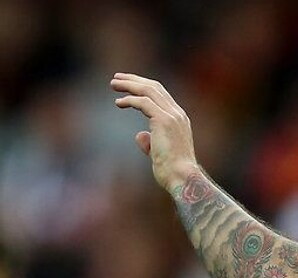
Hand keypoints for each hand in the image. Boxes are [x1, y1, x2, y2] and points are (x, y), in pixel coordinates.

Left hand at [110, 72, 198, 190]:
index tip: (127, 85)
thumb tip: (140, 135)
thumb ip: (150, 141)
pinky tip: (118, 103)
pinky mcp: (164, 120)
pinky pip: (143, 103)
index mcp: (179, 119)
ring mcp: (172, 116)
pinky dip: (130, 100)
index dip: (143, 87)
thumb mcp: (159, 152)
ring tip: (113, 84)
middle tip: (116, 79)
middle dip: (134, 80)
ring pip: (149, 91)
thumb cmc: (171, 170)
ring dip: (129, 85)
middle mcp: (178, 114)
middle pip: (155, 87)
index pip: (161, 95)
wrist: (181, 176)